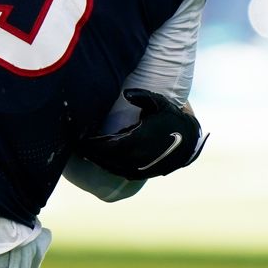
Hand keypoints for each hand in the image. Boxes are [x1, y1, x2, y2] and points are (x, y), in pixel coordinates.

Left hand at [78, 88, 207, 179]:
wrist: (189, 140)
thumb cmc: (171, 118)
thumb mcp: (159, 102)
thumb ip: (142, 95)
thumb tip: (126, 93)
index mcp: (139, 141)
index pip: (108, 147)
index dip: (93, 145)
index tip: (82, 139)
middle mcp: (138, 158)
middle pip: (106, 159)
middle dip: (91, 153)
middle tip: (78, 147)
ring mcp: (141, 168)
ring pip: (112, 168)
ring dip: (98, 162)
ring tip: (85, 154)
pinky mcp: (143, 174)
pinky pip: (120, 173)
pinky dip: (108, 168)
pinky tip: (100, 162)